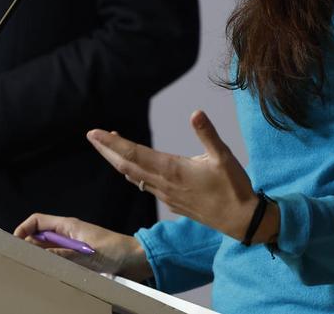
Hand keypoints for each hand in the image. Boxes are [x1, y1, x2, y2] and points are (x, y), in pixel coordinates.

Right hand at [14, 213, 151, 280]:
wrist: (136, 258)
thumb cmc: (116, 250)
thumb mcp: (88, 254)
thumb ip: (63, 254)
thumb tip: (38, 253)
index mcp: (68, 225)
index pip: (37, 221)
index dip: (23, 229)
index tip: (14, 243)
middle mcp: (68, 233)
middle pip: (39, 236)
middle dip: (27, 245)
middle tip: (20, 260)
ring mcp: (72, 245)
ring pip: (47, 249)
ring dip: (40, 257)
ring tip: (33, 268)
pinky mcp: (78, 256)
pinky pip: (58, 258)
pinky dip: (51, 264)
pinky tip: (50, 273)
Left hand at [87, 111, 277, 243]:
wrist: (242, 222)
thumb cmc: (234, 188)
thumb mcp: (224, 157)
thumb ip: (208, 134)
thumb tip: (195, 113)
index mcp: (173, 170)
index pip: (134, 154)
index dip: (113, 143)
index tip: (95, 133)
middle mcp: (164, 184)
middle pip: (126, 166)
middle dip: (107, 150)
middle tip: (91, 136)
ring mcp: (167, 195)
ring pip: (134, 177)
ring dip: (119, 161)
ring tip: (109, 145)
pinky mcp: (172, 202)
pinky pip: (145, 185)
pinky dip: (133, 172)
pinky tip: (133, 167)